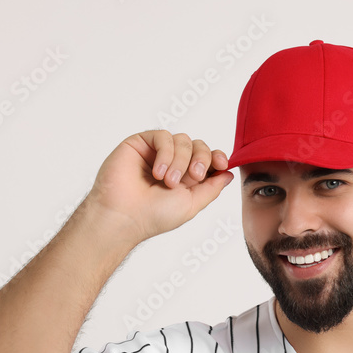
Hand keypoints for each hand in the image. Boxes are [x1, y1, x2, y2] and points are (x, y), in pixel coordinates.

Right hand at [83, 130, 234, 244]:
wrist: (124, 216)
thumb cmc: (153, 216)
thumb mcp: (192, 204)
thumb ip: (212, 188)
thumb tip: (228, 174)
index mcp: (186, 177)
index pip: (208, 158)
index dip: (218, 157)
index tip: (222, 164)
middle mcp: (172, 162)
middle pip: (199, 145)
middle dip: (201, 159)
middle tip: (193, 177)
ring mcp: (156, 152)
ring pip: (183, 140)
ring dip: (180, 161)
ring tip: (167, 181)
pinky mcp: (140, 143)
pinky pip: (163, 136)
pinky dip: (166, 153)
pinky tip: (158, 172)